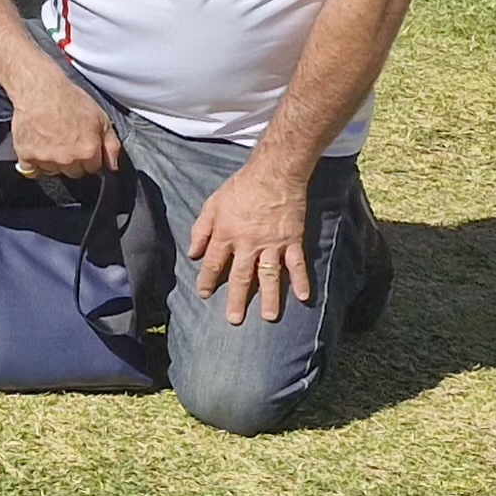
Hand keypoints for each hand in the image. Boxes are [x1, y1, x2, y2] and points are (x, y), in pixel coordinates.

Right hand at [5, 71, 126, 183]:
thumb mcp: (101, 118)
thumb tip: (113, 166)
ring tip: (49, 141)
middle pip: (74, 173)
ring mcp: (46, 159)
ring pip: (53, 171)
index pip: (93, 169)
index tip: (82, 145)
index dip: (89, 156)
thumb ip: (111, 145)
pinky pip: (30, 170)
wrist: (40, 90)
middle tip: (66, 142)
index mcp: (88, 152)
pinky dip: (32, 164)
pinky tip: (35, 150)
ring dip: (53, 162)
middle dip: (73, 161)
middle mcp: (68, 159)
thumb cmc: (70, 100)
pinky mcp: (26, 155)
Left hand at [188, 158, 317, 326]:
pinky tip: (303, 297)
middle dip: (237, 299)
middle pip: (241, 276)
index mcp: (226, 234)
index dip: (207, 280)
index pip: (213, 263)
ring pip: (270, 275)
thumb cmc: (240, 188)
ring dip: (270, 297)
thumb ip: (201, 230)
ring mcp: (272, 244)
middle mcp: (248, 243)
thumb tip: (193, 253)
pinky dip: (301, 280)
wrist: (274, 175)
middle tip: (235, 320)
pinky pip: (297, 264)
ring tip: (269, 317)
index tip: (204, 294)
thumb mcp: (212, 204)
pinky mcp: (292, 240)